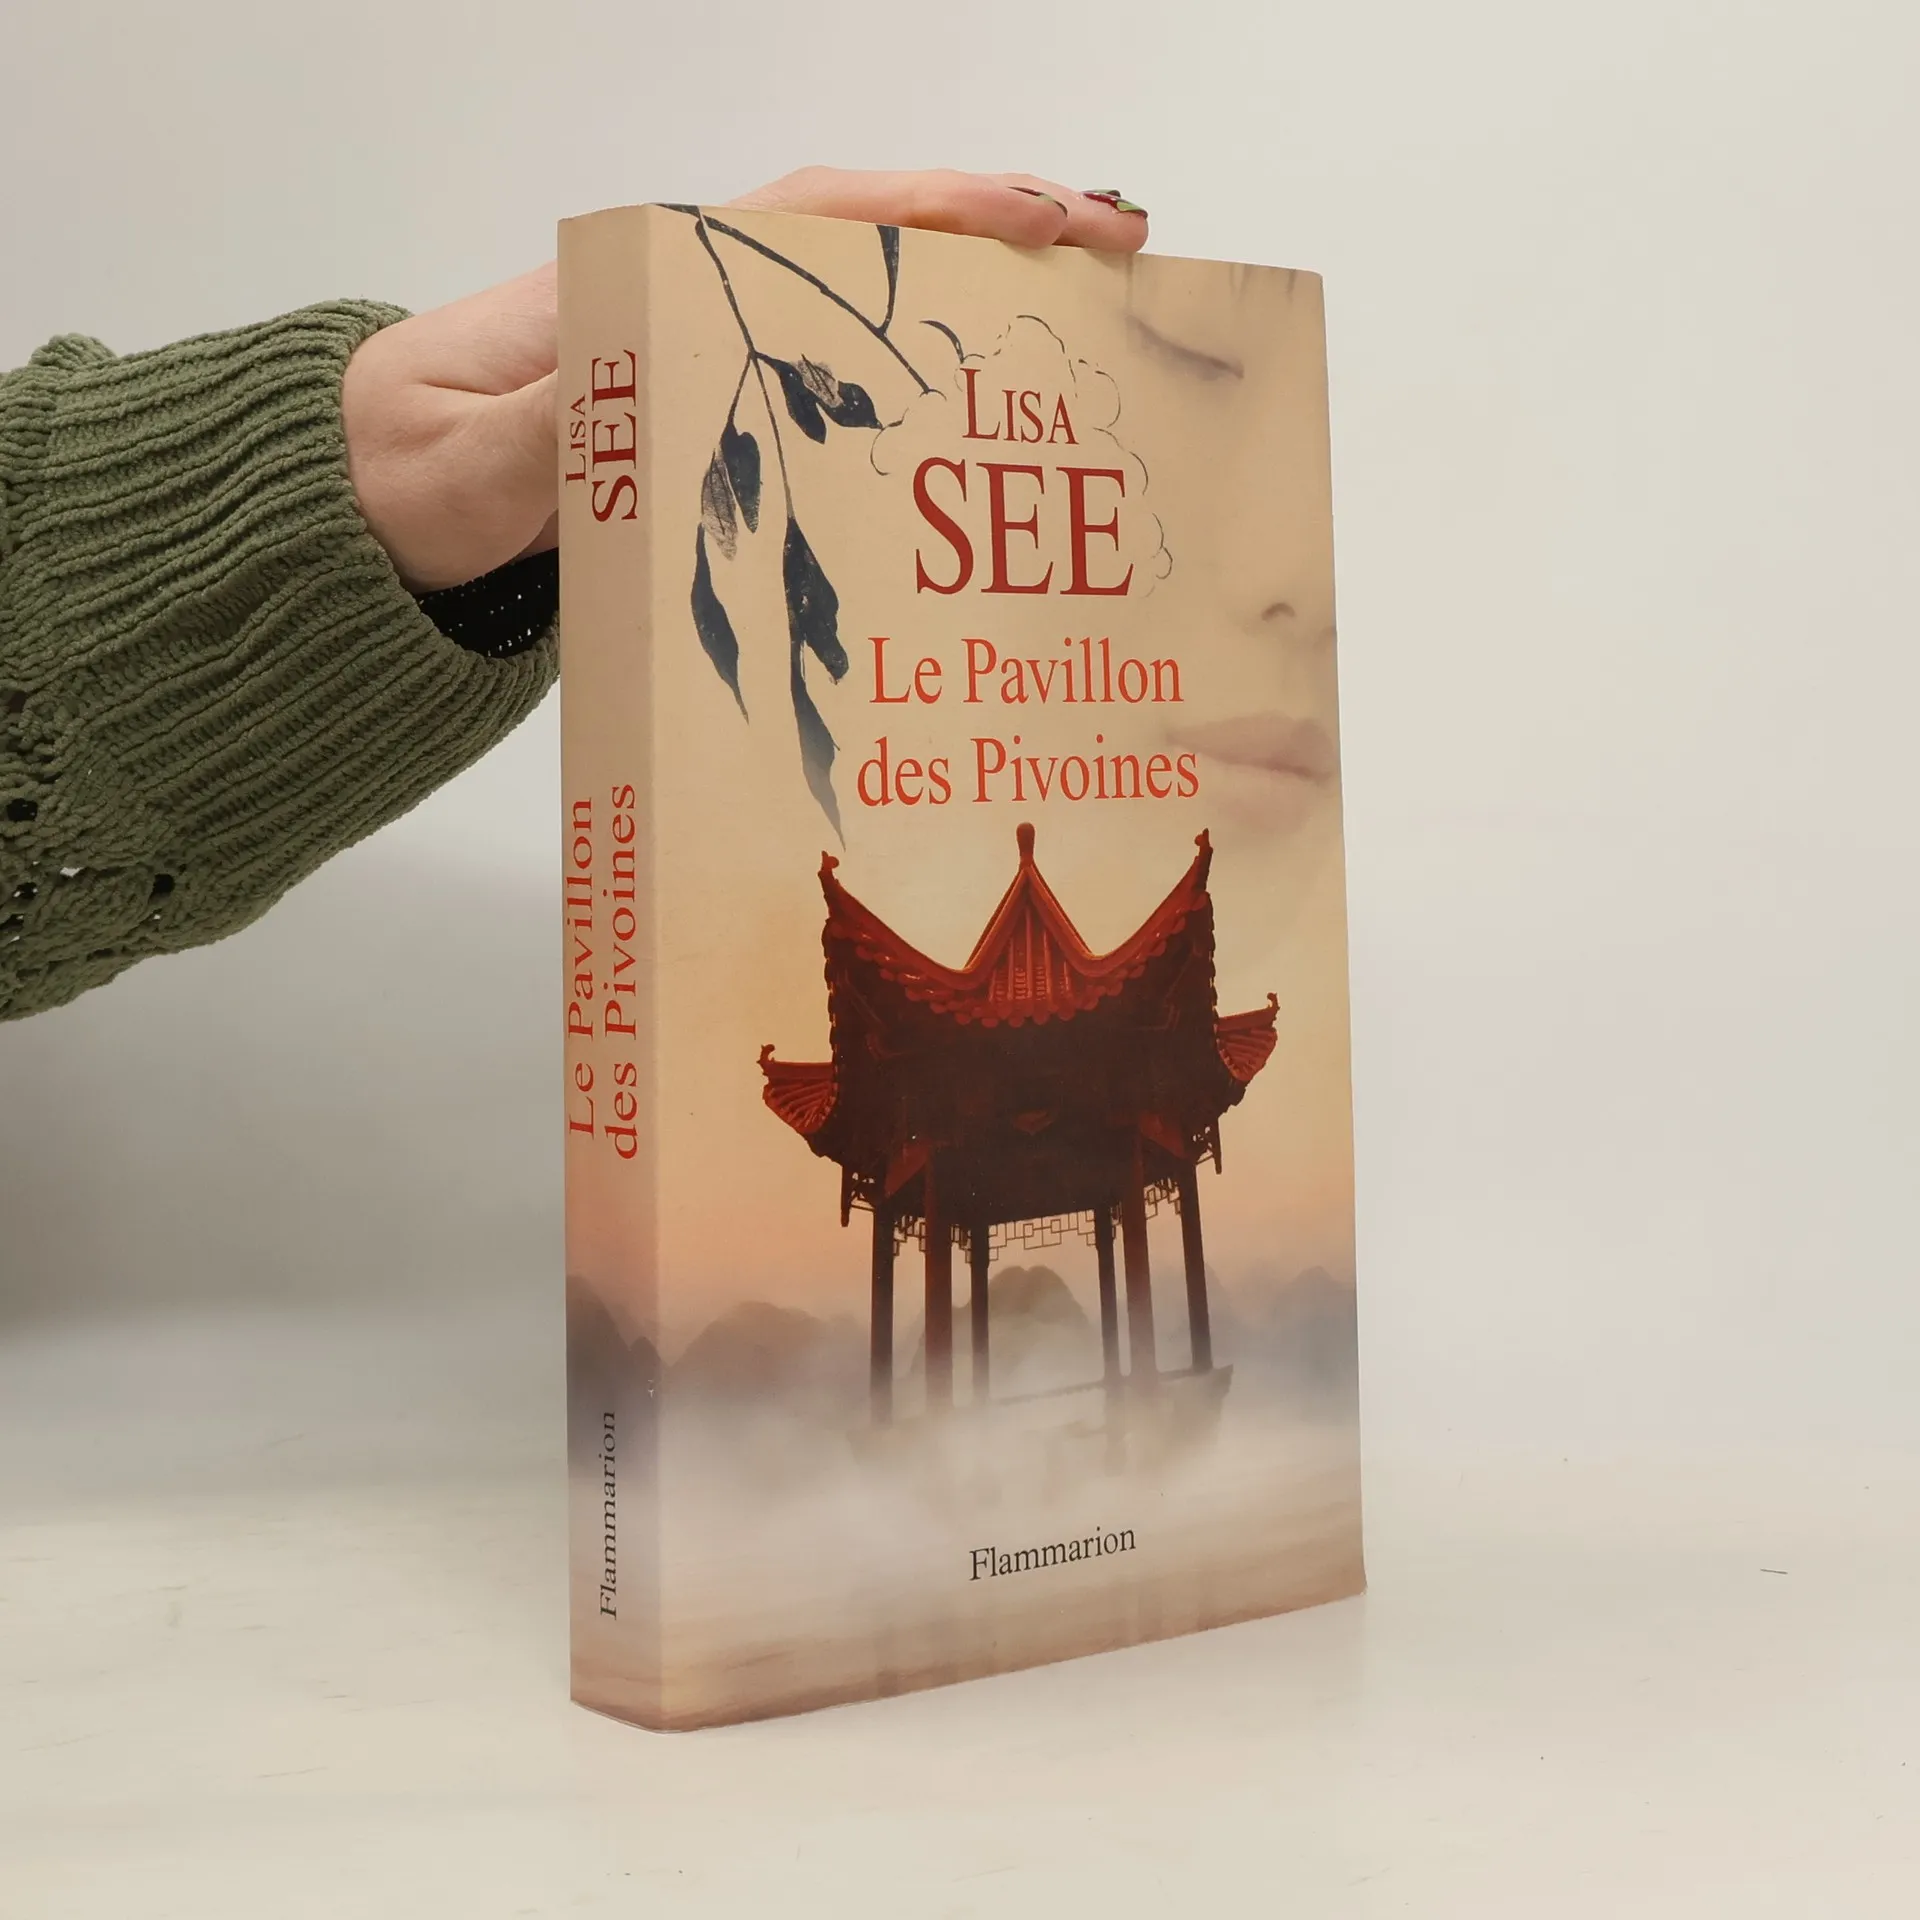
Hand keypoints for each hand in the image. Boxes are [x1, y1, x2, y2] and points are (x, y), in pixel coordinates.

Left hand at [342, 169, 1148, 593]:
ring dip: (974, 317)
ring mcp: (702, 369)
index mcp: (639, 287)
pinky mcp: (706, 432)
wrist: (351, 522)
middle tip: (1122, 258)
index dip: (945, 212)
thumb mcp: (468, 457)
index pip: (815, 220)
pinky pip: (827, 394)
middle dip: (998, 248)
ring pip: (860, 315)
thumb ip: (557, 433)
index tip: (1056, 215)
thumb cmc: (394, 478)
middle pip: (867, 250)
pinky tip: (974, 435)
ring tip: (1088, 337)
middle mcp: (687, 310)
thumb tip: (669, 392)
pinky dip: (910, 396)